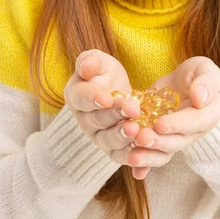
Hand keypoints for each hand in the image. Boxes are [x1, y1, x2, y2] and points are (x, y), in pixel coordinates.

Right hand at [64, 49, 141, 165]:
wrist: (118, 92)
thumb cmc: (105, 74)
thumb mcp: (100, 62)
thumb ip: (90, 61)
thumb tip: (86, 68)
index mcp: (76, 96)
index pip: (82, 99)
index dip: (93, 99)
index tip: (107, 98)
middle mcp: (85, 121)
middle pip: (97, 121)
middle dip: (115, 116)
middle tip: (132, 110)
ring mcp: (99, 138)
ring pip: (109, 141)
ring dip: (123, 137)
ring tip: (137, 129)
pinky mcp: (114, 150)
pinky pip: (121, 156)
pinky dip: (132, 157)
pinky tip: (143, 155)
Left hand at [127, 57, 219, 179]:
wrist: (187, 82)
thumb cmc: (199, 74)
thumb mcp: (206, 70)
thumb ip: (207, 83)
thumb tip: (199, 99)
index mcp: (208, 115)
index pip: (194, 122)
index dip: (177, 124)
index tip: (160, 124)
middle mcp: (192, 132)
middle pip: (176, 142)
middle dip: (158, 142)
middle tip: (140, 138)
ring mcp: (175, 137)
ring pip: (163, 151)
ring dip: (148, 156)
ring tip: (132, 157)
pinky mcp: (160, 137)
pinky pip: (153, 153)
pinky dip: (144, 165)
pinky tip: (134, 171)